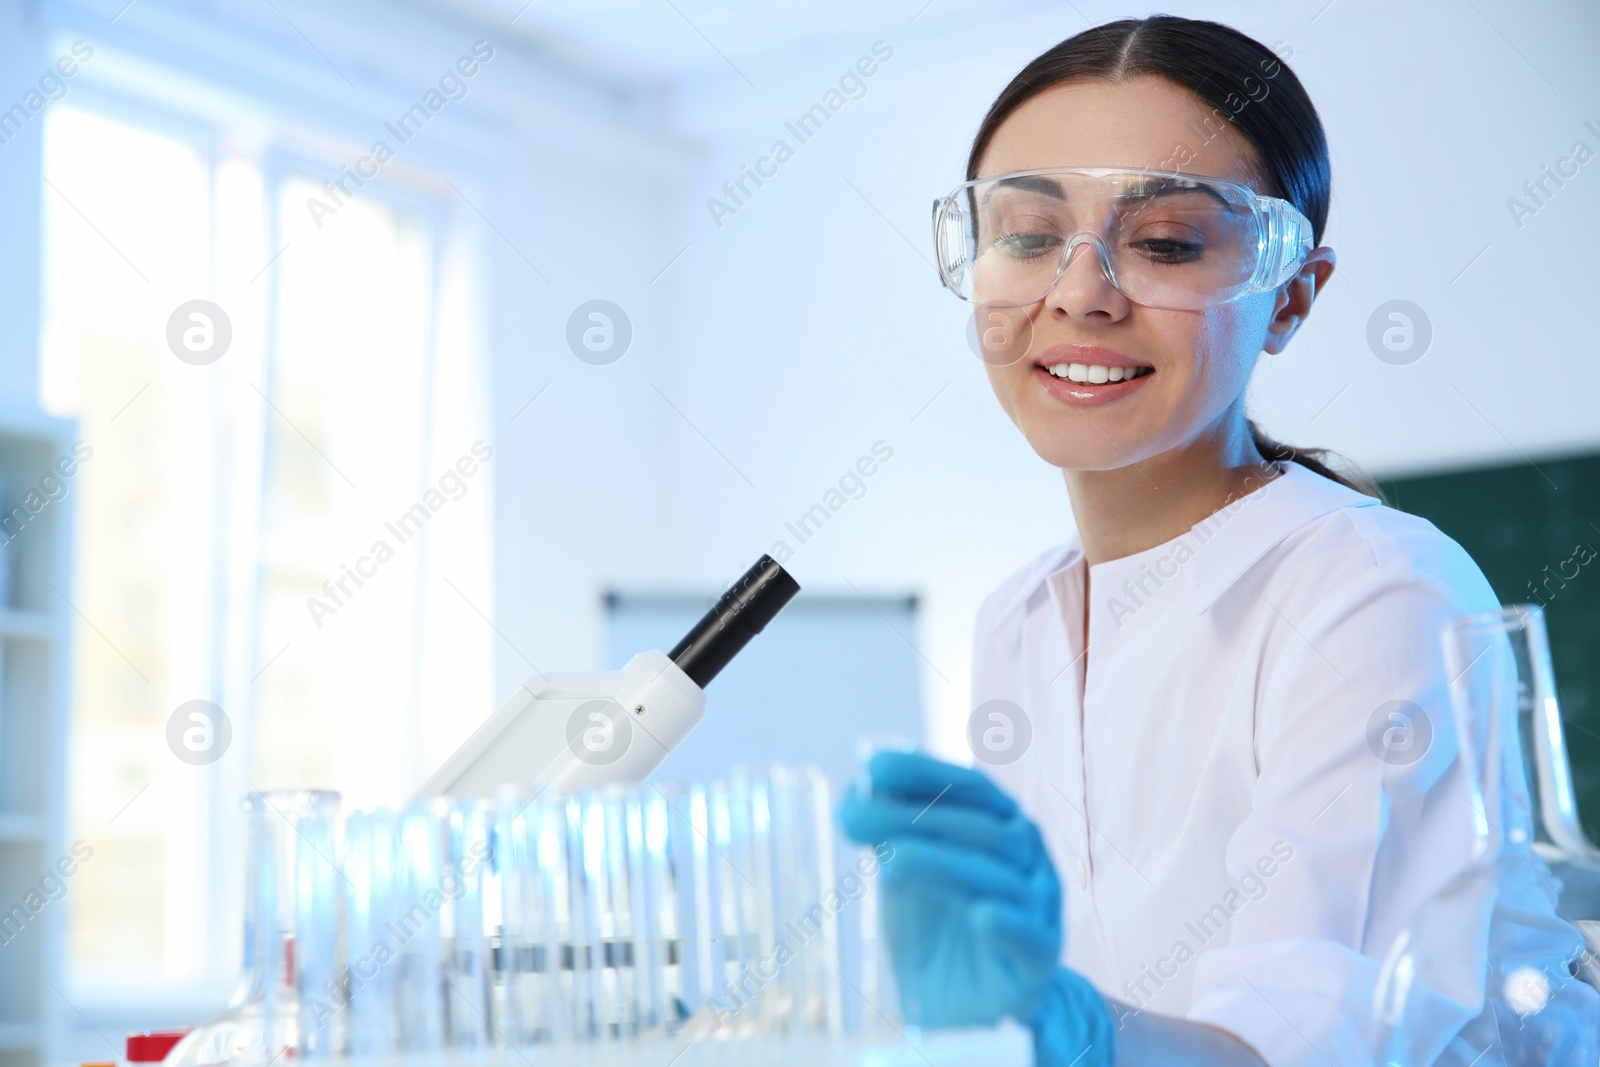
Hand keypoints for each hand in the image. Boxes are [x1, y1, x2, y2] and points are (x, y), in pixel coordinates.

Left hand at [838, 751, 1116, 1066]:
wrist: (962, 1006)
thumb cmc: (935, 926)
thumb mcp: (903, 875)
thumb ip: (889, 835)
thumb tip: (857, 793)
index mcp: (997, 823)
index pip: (967, 786)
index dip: (922, 772)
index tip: (871, 767)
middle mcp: (1025, 855)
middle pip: (981, 827)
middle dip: (917, 817)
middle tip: (858, 818)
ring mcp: (1037, 905)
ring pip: (999, 876)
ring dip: (943, 863)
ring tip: (892, 858)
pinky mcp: (1040, 958)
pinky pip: (1032, 938)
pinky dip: (1008, 925)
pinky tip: (982, 916)